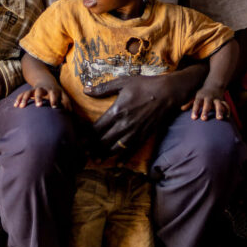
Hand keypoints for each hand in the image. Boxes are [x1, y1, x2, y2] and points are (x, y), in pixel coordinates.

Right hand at [13, 84, 70, 109]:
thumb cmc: (56, 92)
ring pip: (29, 92)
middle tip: (38, 105)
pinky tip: (15, 106)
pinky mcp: (29, 91)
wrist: (46, 81)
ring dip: (25, 98)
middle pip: (40, 91)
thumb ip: (67, 104)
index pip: (54, 94)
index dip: (54, 99)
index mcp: (53, 90)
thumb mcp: (63, 96)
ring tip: (22, 106)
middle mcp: (43, 89)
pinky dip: (19, 99)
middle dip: (39, 98)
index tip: (54, 106)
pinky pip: (22, 94)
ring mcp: (35, 90)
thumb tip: (70, 113)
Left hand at [87, 67, 204, 153]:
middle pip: (104, 141)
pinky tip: (117, 163)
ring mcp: (135, 132)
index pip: (97, 128)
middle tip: (83, 153)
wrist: (168, 93)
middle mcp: (124, 124)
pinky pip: (132, 150)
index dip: (86, 137)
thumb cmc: (145, 85)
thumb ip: (103, 88)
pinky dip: (124, 157)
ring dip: (104, 154)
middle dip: (92, 148)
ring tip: (95, 160)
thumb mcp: (123, 82)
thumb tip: (85, 89)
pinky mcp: (144, 135)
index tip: (79, 141)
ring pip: (116, 148)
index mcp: (117, 111)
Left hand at [182, 88, 228, 120]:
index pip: (196, 103)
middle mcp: (209, 98)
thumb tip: (182, 108)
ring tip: (219, 119)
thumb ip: (189, 103)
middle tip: (204, 119)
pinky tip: (227, 116)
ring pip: (218, 104)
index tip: (194, 118)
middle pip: (207, 103)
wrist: (214, 85)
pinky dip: (228, 110)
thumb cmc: (202, 95)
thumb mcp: (195, 97)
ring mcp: (216, 99)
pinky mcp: (223, 101)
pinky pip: (226, 105)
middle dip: (206, 111)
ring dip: (219, 111)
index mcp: (200, 97)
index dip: (195, 110)